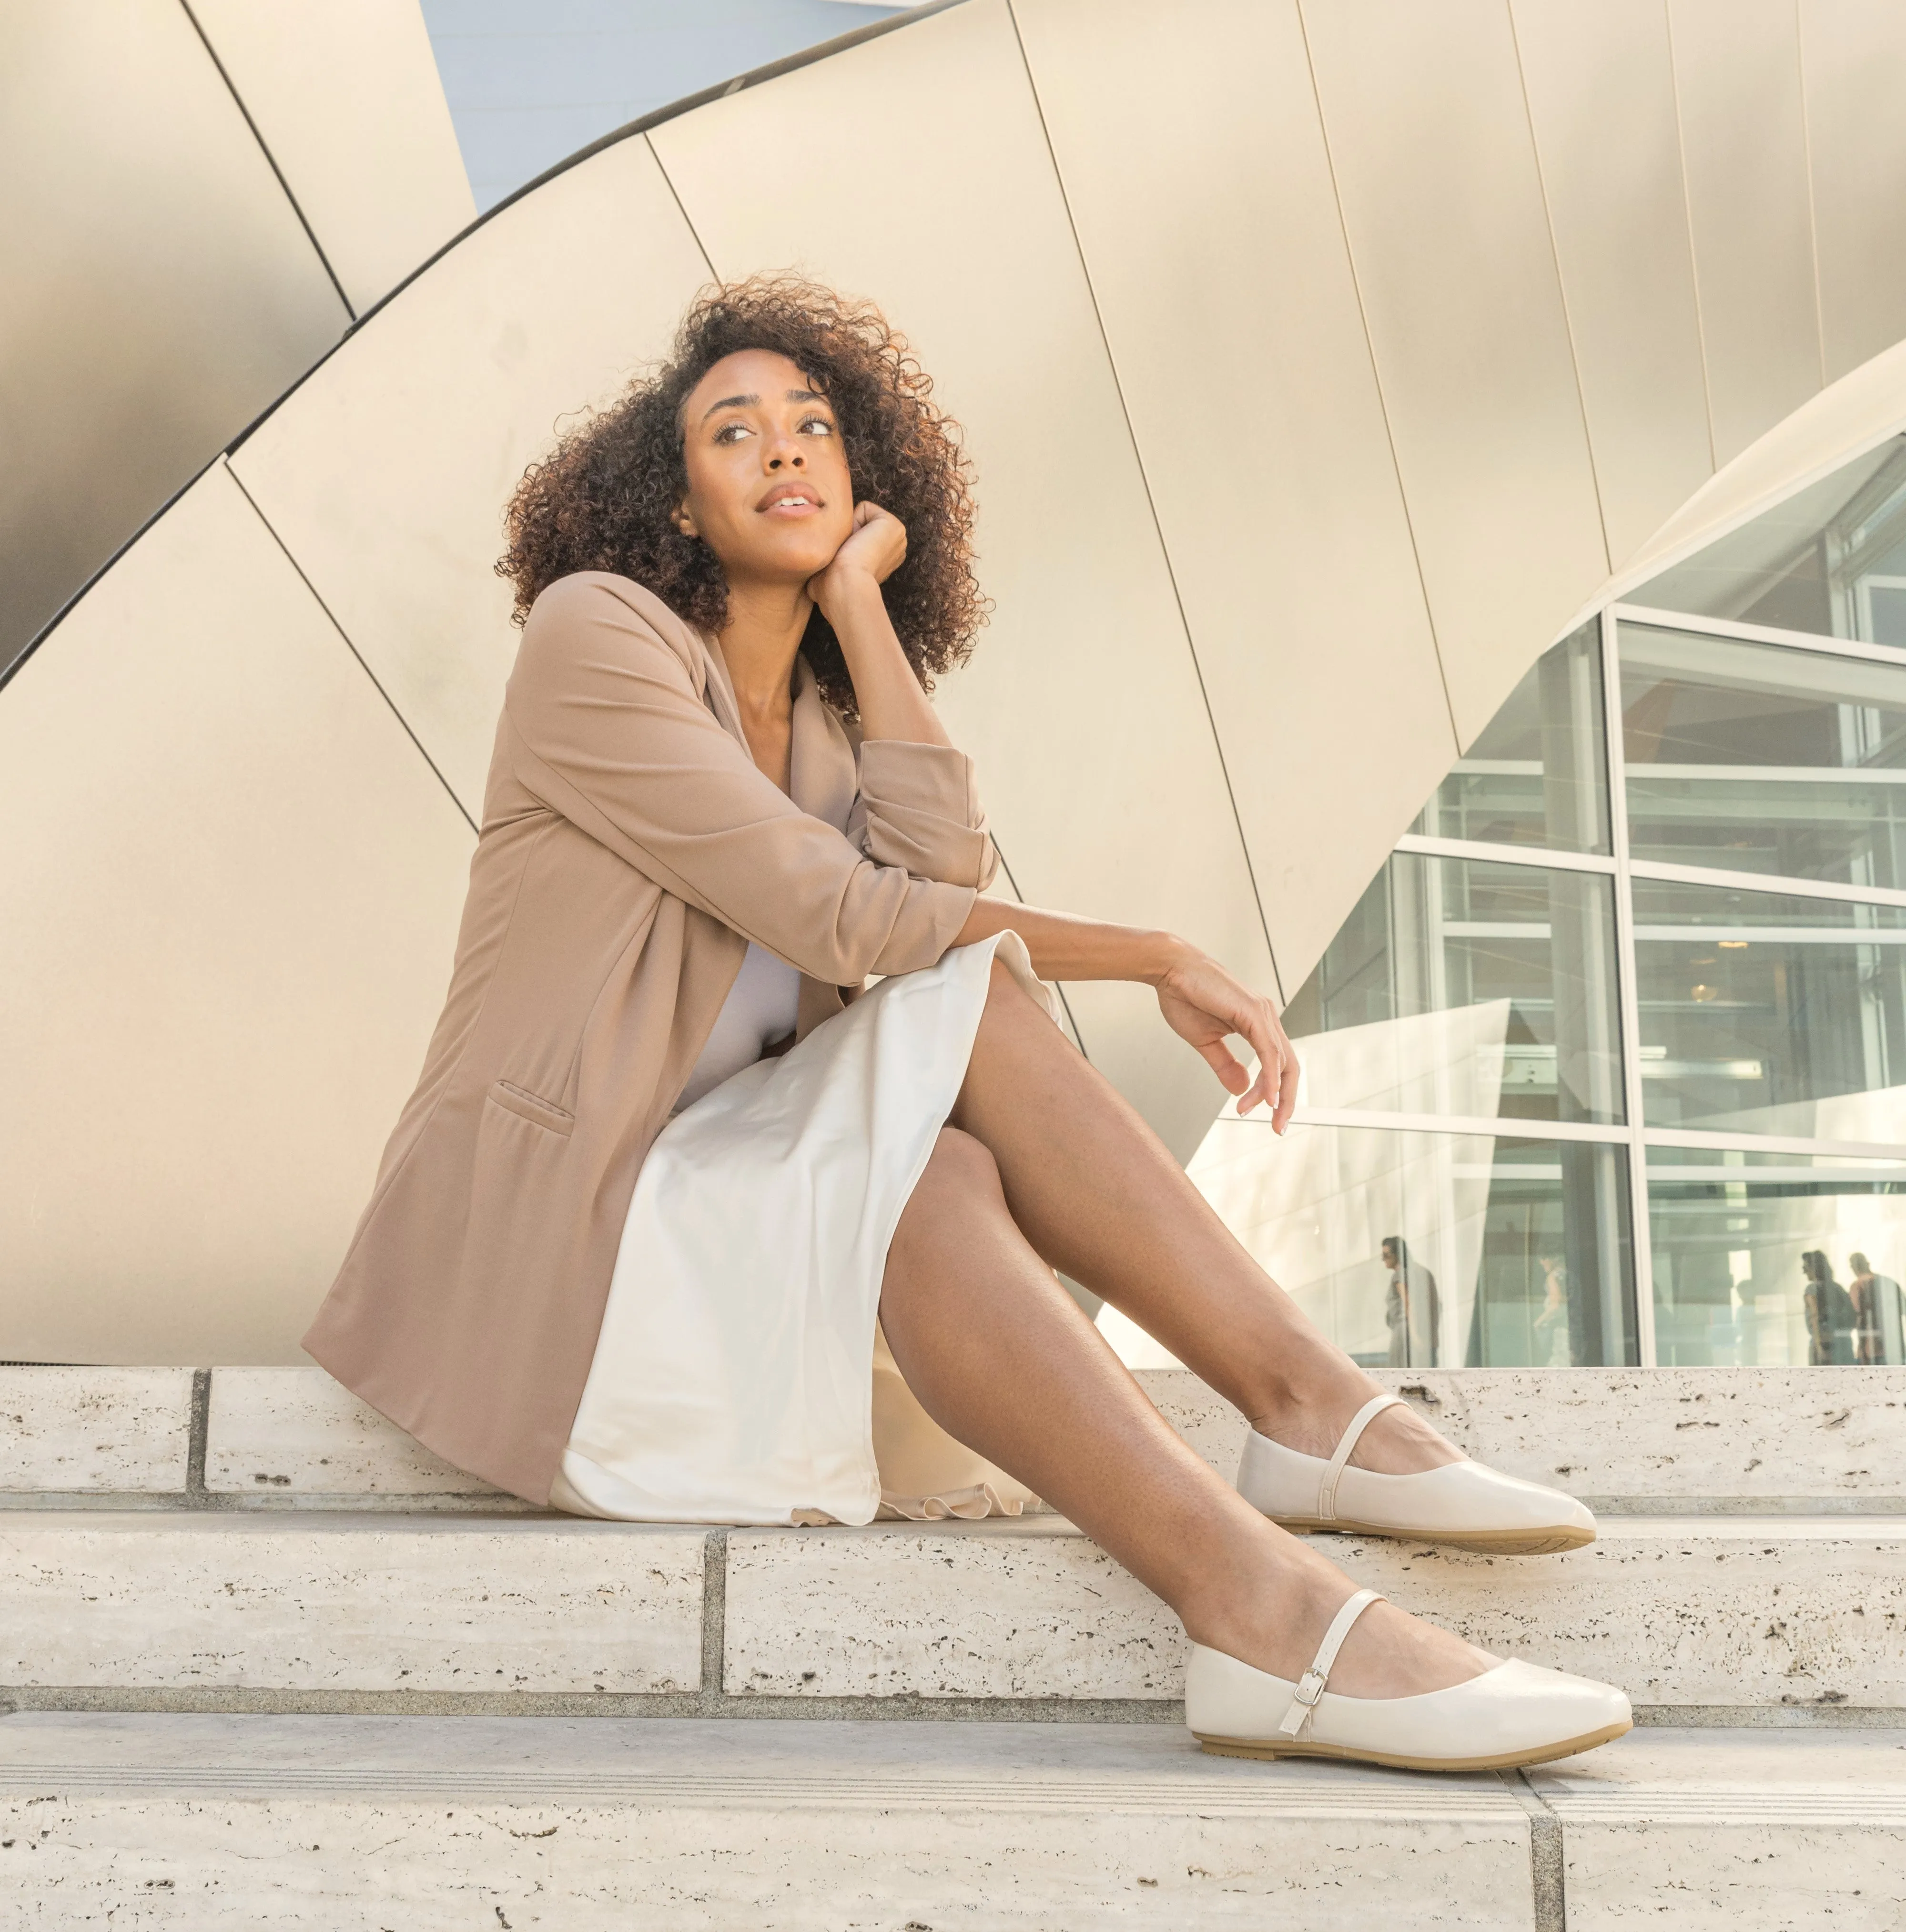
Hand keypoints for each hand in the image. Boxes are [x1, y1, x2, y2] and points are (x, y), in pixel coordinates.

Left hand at [807, 501, 905, 623]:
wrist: (844, 586)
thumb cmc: (832, 588)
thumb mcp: (827, 575)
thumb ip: (828, 564)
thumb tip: (805, 576)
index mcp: (882, 561)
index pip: (857, 536)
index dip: (843, 544)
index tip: (842, 561)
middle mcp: (893, 549)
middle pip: (860, 523)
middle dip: (848, 534)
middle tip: (845, 554)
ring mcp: (898, 537)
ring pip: (861, 516)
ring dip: (850, 529)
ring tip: (850, 549)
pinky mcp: (894, 525)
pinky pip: (865, 508)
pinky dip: (855, 520)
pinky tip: (857, 541)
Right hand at [1152, 943, 1300, 1130]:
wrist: (1170, 971)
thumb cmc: (1184, 997)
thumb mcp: (1206, 1042)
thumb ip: (1225, 1065)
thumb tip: (1241, 1088)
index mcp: (1258, 1024)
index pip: (1278, 1065)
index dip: (1275, 1094)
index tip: (1263, 1117)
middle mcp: (1266, 1018)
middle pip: (1289, 1067)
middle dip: (1286, 1101)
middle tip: (1277, 1127)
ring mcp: (1263, 1014)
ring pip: (1281, 1062)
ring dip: (1271, 1093)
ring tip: (1256, 1112)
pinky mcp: (1254, 1013)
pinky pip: (1269, 1052)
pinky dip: (1270, 1077)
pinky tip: (1268, 1096)